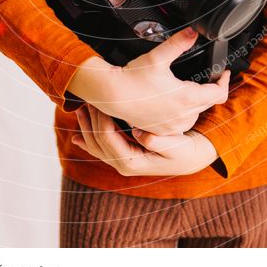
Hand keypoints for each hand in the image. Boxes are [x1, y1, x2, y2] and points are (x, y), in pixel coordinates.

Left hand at [72, 103, 218, 176]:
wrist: (189, 158)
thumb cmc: (183, 151)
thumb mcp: (175, 147)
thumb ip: (158, 142)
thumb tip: (139, 134)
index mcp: (131, 162)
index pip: (108, 139)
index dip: (101, 120)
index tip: (100, 103)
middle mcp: (122, 164)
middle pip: (97, 142)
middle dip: (90, 121)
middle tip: (87, 101)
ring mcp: (121, 161)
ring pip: (95, 146)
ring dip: (86, 128)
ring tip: (80, 111)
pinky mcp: (123, 155)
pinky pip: (101, 149)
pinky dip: (88, 142)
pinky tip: (77, 136)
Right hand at [115, 27, 230, 134]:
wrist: (112, 95)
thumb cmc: (132, 78)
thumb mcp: (158, 56)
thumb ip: (178, 43)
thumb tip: (193, 32)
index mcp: (186, 98)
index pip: (218, 93)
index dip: (224, 81)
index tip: (224, 73)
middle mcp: (182, 115)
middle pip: (209, 103)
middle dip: (210, 88)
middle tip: (208, 76)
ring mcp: (173, 125)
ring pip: (196, 114)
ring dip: (197, 102)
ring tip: (189, 88)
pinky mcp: (163, 130)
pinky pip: (182, 124)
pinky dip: (184, 113)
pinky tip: (176, 103)